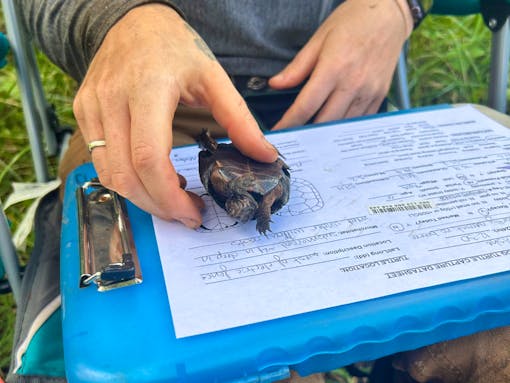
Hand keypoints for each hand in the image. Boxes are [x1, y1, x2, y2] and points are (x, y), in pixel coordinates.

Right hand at [73, 4, 277, 227]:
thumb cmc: (174, 46)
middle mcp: (112, 99)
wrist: (134, 20)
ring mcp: (92, 107)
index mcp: (148, 88)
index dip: (169, 195)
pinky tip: (151, 177)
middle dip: (158, 206)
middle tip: (187, 215)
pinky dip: (125, 179)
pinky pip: (99, 160)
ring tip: (171, 199)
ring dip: (140, 197)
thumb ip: (239, 119)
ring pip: (107, 174)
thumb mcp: (213, 76)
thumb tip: (264, 155)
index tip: (193, 212)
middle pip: (125, 174)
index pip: (148, 157)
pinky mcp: (84, 112)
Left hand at [269, 0, 411, 128]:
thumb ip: (297, 67)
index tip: (279, 133)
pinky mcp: (380, 96)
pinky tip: (334, 131)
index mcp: (333, 68)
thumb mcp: (319, 39)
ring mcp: (369, 92)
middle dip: (306, 135)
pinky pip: (360, 121)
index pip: (306, 106)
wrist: (388, 15)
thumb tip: (275, 84)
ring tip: (311, 140)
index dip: (290, 123)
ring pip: (343, 126)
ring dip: (326, 135)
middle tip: (293, 140)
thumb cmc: (351, 22)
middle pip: (325, 122)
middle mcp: (353, 83)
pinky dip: (345, 128)